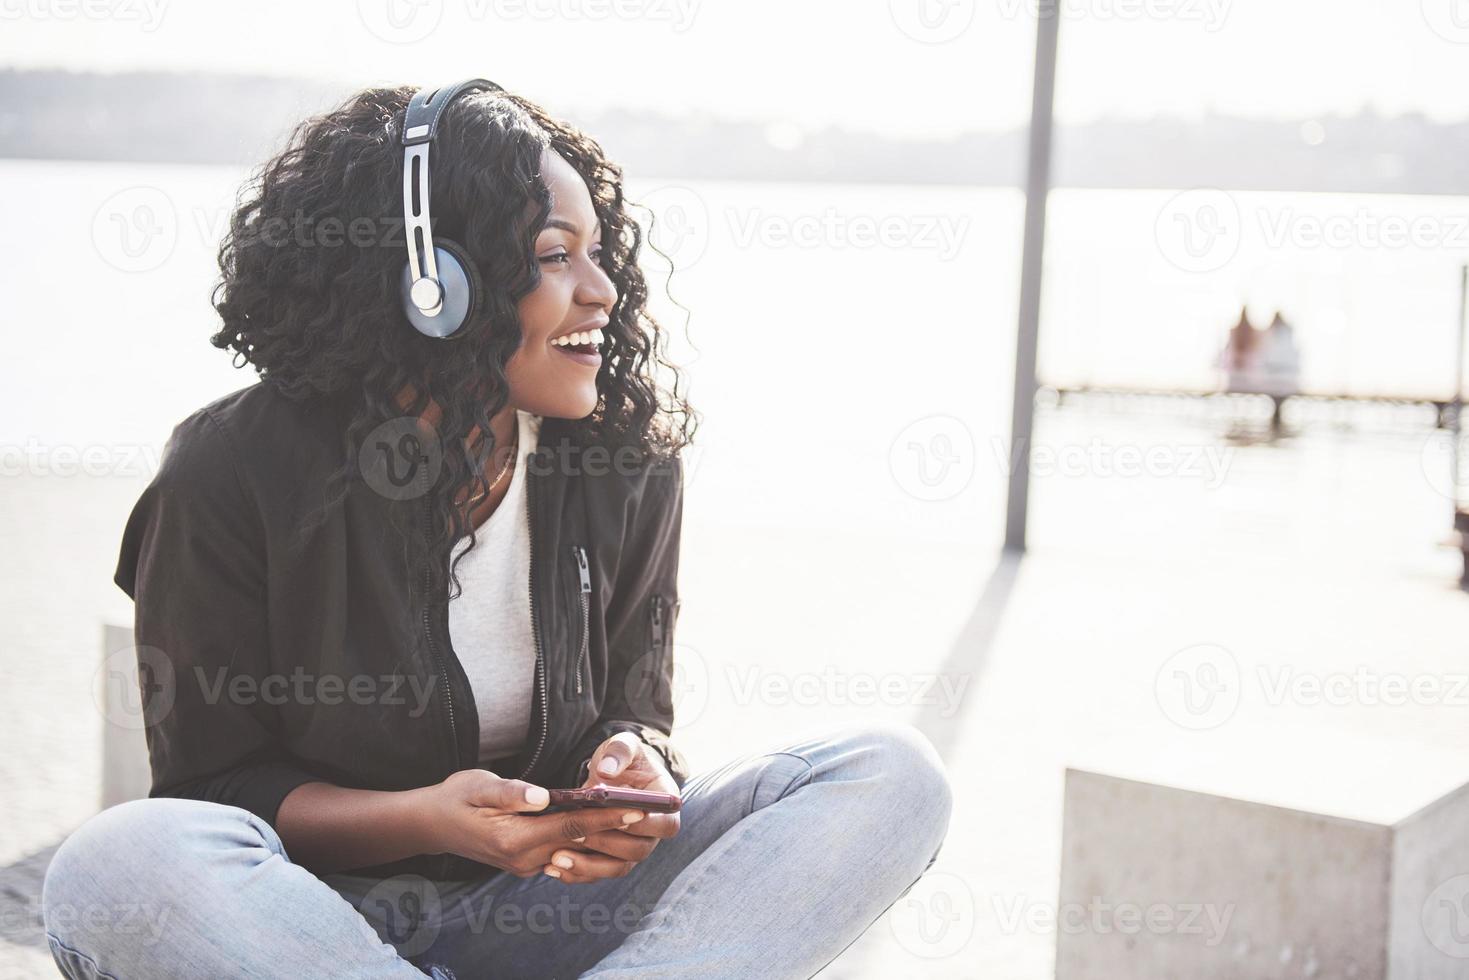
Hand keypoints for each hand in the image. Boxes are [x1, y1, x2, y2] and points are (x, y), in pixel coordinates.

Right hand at [423, 768, 648, 878]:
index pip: (571, 826)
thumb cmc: (456, 797)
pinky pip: (564, 855)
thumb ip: (512, 792)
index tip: (636, 806)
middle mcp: (523, 858)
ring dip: (604, 836)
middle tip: (648, 809)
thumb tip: (544, 796)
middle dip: (615, 825)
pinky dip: (585, 842)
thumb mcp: (479, 785)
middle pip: (580, 841)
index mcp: (513, 838)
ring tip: (635, 816)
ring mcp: (525, 865)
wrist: (432, 824)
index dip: (606, 815)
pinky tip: (604, 826)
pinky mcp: (526, 863)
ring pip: (575, 852)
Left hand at [543, 733, 682, 883]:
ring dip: (589, 865)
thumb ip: (619, 752)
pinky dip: (576, 873)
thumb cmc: (621, 757)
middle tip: (577, 834)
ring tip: (557, 857)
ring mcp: (632, 847)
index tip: (618, 818)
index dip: (644, 825)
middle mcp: (652, 832)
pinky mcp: (612, 857)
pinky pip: (598, 873)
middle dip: (607, 843)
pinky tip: (552, 867)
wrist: (610, 772)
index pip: (667, 825)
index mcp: (664, 805)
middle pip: (639, 850)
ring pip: (618, 868)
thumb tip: (607, 771)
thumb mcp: (623, 745)